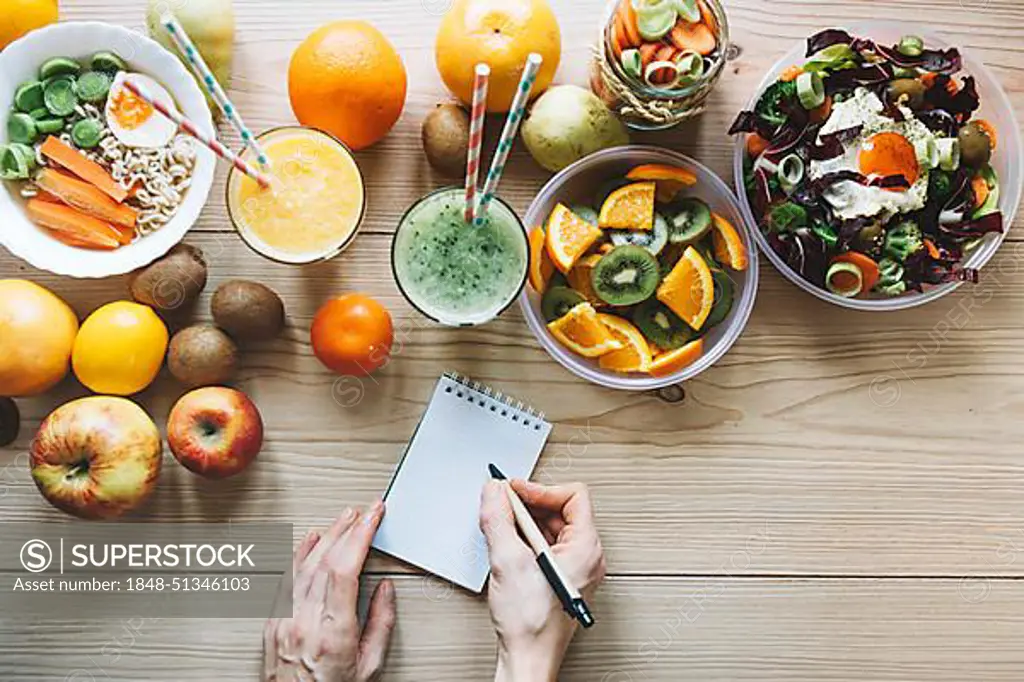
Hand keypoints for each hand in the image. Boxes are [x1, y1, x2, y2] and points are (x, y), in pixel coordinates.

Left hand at [263, 502, 396, 681]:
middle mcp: (304, 622)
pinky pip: (285, 578)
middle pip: (325, 560)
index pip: (345, 569)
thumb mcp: (369, 666)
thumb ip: (381, 624)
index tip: (373, 517)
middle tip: (366, 510)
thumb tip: (385, 590)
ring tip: (344, 518)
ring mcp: (284, 620)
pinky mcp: (272, 622)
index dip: (360, 536)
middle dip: (349, 528)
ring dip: (327, 535)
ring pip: (304, 564)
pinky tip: (309, 540)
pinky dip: (299, 554)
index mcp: (332, 633)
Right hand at [480, 480, 605, 681]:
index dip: (541, 488)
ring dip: (526, 523)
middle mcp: (587, 557)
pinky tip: (508, 548)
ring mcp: (576, 570)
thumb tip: (494, 492)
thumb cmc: (531, 624)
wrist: (529, 659)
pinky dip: (527, 541)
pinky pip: (548, 547)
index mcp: (586, 548)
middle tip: (503, 504)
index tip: (514, 491)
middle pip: (562, 510)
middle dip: (530, 505)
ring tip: (503, 527)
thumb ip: (498, 519)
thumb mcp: (508, 561)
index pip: (573, 495)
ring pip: (553, 529)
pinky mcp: (563, 580)